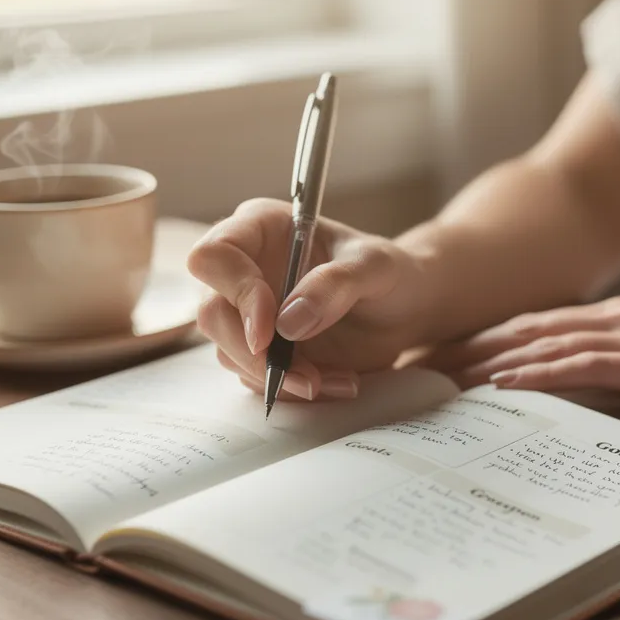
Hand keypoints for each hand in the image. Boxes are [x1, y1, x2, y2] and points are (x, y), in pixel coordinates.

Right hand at [186, 198, 430, 399]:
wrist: (406, 309)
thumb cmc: (391, 273)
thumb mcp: (375, 268)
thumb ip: (335, 284)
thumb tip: (288, 323)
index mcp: (261, 229)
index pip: (214, 255)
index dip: (235, 293)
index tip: (270, 330)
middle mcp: (245, 269)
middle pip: (212, 314)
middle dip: (254, 354)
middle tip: (305, 376)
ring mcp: (249, 313)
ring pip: (229, 353)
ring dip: (279, 378)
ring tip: (336, 380)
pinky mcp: (262, 349)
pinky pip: (256, 378)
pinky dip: (293, 391)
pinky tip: (336, 383)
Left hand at [421, 296, 619, 410]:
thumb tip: (585, 389)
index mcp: (618, 317)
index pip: (535, 325)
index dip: (484, 338)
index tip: (440, 356)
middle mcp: (616, 317)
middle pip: (524, 329)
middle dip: (468, 347)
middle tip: (417, 366)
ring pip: (542, 344)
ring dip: (488, 360)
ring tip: (441, 377)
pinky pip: (583, 365)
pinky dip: (538, 373)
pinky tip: (505, 384)